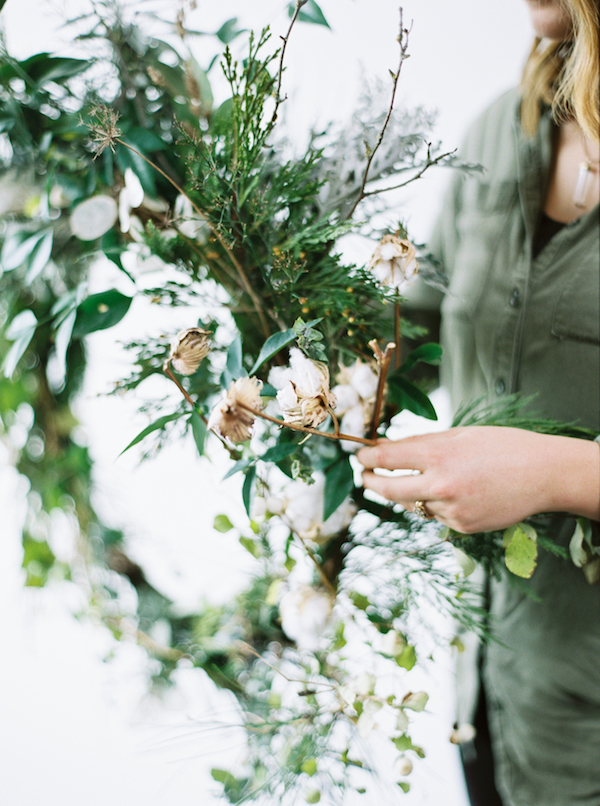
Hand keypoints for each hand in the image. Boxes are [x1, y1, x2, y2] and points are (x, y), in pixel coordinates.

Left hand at [356, 426, 599, 533]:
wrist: (543, 474)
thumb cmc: (501, 446)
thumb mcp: (458, 435)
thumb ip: (419, 443)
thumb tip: (383, 447)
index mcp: (438, 456)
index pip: (385, 458)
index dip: (366, 458)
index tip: (360, 457)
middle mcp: (440, 486)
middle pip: (386, 489)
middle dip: (370, 481)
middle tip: (366, 475)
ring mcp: (450, 510)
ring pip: (412, 504)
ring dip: (407, 493)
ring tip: (419, 479)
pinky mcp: (461, 527)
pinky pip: (435, 516)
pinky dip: (435, 504)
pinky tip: (455, 492)